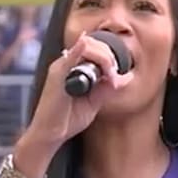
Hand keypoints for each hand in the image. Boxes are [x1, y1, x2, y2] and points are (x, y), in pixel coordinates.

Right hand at [17, 33, 134, 162]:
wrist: (51, 134)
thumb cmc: (67, 119)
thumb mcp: (94, 102)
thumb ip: (107, 88)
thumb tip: (126, 77)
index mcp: (75, 67)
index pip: (96, 48)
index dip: (111, 58)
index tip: (117, 78)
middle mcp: (67, 63)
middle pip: (93, 45)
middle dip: (109, 58)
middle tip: (113, 78)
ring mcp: (61, 68)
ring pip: (86, 47)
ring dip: (103, 59)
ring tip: (109, 76)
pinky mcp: (57, 76)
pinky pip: (68, 59)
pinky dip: (78, 49)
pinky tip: (84, 43)